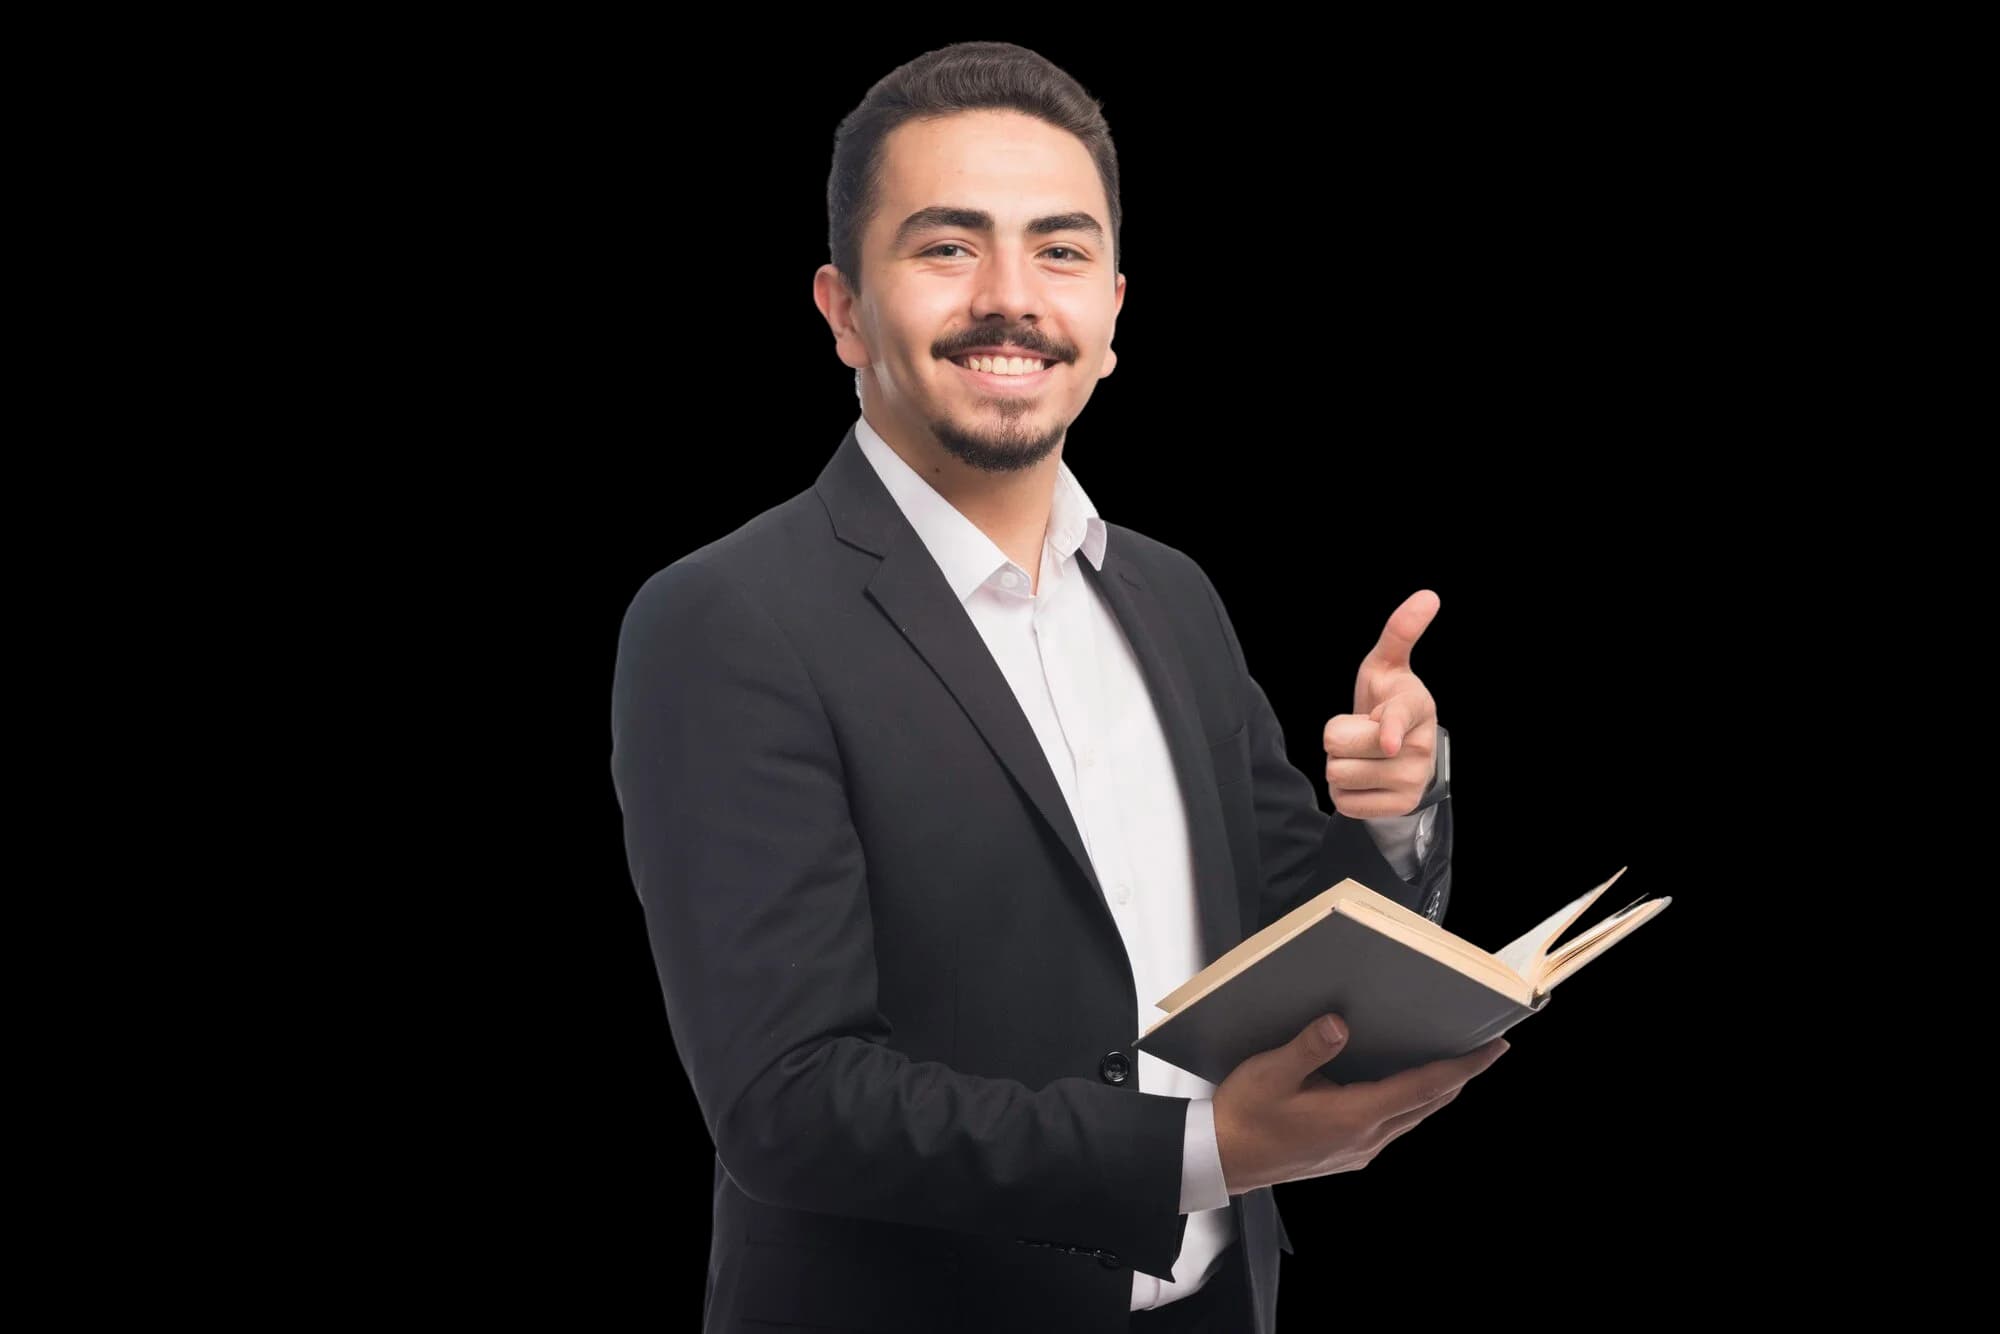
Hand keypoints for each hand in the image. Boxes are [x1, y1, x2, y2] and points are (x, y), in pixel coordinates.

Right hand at [1212, 1014, 1507, 1194]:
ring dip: (1435, 1091)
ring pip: (1412, 1117)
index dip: (1463, 1067)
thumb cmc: (1243, 1118)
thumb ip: (1309, 1048)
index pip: (1424, 1087)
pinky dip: (1410, 1104)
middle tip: (1484, 1050)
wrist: (1222, 1160)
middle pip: (1428, 1104)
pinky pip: (1393, 1126)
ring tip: (1451, 1065)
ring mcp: (1358, 1151)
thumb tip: (1339, 1025)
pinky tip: (1402, 1090)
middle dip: (1459, 1077)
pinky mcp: (1346, 1155)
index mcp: (1354, 1116)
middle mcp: (1365, 1139)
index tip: (1492, 1049)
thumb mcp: (1270, 1073)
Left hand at [1324, 589, 1441, 817]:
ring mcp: (1413, 779)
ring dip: (1339, 765)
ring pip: (1339, 774)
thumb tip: (1428, 595)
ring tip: (1362, 755)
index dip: (1389, 729)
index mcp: (1417, 707)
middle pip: (1340, 744)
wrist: (1401, 754)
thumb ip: (1400, 632)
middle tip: (1359, 731)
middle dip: (1336, 737)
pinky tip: (1365, 779)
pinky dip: (1345, 792)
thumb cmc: (1387, 701)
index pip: (1399, 717)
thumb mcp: (1386, 665)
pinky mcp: (1399, 806)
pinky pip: (1345, 802)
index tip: (1389, 740)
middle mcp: (1420, 746)